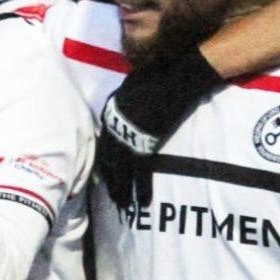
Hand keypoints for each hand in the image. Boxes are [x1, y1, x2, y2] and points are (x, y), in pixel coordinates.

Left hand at [96, 46, 222, 210]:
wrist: (175, 78)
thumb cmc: (159, 75)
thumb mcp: (135, 80)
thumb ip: (129, 92)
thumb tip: (130, 92)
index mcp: (111, 113)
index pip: (104, 142)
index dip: (104, 160)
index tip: (104, 172)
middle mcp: (114, 128)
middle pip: (108, 160)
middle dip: (110, 180)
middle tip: (112, 195)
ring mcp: (128, 138)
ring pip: (120, 171)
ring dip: (122, 190)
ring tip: (123, 204)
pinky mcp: (145, 145)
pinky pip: (141, 173)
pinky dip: (142, 188)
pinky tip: (143, 201)